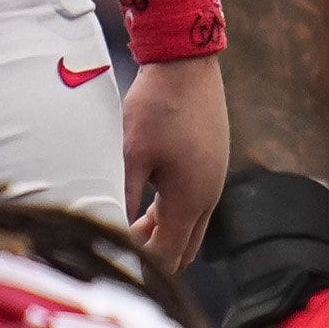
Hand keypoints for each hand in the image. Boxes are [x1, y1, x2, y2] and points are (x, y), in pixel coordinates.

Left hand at [122, 54, 226, 270]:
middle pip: (184, 248)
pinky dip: (173, 210)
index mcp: (190, 199)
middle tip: (120, 242)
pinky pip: (196, 203)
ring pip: (191, 226)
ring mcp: (215, 179)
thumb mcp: (131, 153)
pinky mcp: (214, 163)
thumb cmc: (155, 106)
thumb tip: (113, 230)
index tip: (114, 259)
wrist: (186, 62)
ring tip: (129, 217)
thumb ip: (125, 197)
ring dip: (163, 230)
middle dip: (154, 253)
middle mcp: (209, 195)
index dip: (141, 265)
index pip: (168, 256)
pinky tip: (148, 195)